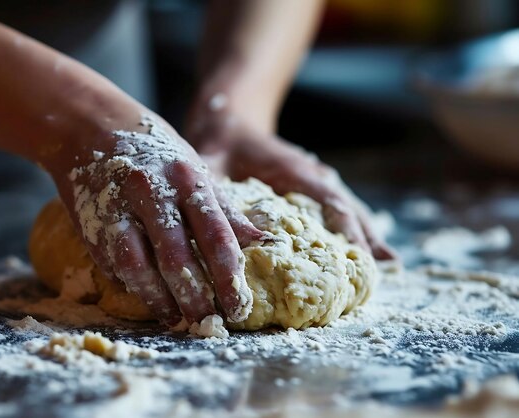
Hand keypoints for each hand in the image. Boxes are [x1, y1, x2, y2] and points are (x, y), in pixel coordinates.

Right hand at [48, 111, 263, 326]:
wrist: (92, 127)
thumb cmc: (156, 151)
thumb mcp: (196, 169)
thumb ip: (224, 208)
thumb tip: (261, 241)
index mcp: (188, 179)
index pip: (216, 236)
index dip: (229, 277)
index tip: (239, 306)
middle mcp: (154, 193)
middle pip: (177, 258)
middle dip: (195, 297)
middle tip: (208, 323)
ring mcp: (119, 208)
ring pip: (138, 265)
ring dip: (158, 299)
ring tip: (174, 318)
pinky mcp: (93, 222)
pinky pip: (113, 262)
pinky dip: (131, 284)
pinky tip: (146, 296)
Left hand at [186, 112, 396, 260]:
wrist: (231, 122)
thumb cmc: (220, 143)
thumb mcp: (209, 165)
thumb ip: (214, 194)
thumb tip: (223, 232)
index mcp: (292, 169)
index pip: (329, 200)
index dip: (346, 228)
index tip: (360, 256)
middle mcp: (310, 174)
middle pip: (348, 206)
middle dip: (366, 236)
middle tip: (388, 268)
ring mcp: (314, 180)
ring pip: (348, 208)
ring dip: (365, 233)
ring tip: (388, 265)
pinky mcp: (309, 189)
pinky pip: (338, 210)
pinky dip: (352, 228)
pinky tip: (363, 251)